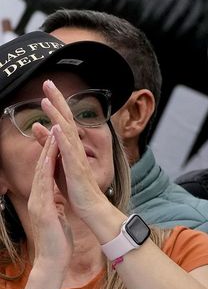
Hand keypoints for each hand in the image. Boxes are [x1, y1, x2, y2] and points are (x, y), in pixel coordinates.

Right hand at [24, 130, 72, 270]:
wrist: (54, 259)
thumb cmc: (58, 239)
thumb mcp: (57, 216)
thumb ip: (55, 205)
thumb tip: (57, 197)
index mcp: (42, 199)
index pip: (45, 172)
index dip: (49, 154)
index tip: (55, 137)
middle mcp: (37, 198)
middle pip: (41, 168)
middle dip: (45, 147)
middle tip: (50, 127)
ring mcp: (38, 203)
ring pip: (40, 173)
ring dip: (46, 153)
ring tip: (50, 135)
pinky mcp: (42, 209)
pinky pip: (44, 185)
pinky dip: (46, 170)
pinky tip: (49, 159)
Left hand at [35, 81, 117, 230]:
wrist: (89, 206)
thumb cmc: (74, 187)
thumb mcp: (58, 162)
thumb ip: (49, 144)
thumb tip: (38, 127)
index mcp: (71, 145)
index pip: (63, 119)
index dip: (56, 103)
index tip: (48, 88)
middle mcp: (76, 146)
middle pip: (66, 118)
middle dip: (57, 100)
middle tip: (48, 82)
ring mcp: (77, 155)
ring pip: (67, 130)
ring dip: (57, 114)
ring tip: (47, 100)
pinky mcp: (76, 167)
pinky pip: (69, 150)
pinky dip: (63, 137)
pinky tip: (57, 126)